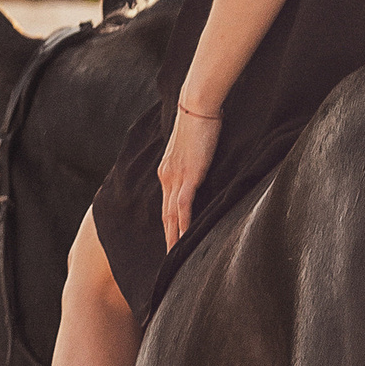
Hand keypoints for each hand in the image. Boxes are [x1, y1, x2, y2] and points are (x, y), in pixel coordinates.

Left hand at [158, 98, 221, 251]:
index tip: (169, 242)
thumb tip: (200, 166)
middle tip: (167, 260)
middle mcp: (166, 177)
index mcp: (167, 171)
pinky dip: (183, 224)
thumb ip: (193, 161)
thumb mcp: (192, 146)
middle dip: (166, 239)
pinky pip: (182, 206)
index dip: (167, 225)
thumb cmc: (199, 121)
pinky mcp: (188, 175)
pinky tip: (185, 238)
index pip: (166, 205)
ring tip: (173, 258)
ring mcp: (175, 177)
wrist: (197, 105)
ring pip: (170, 215)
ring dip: (172, 238)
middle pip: (164, 215)